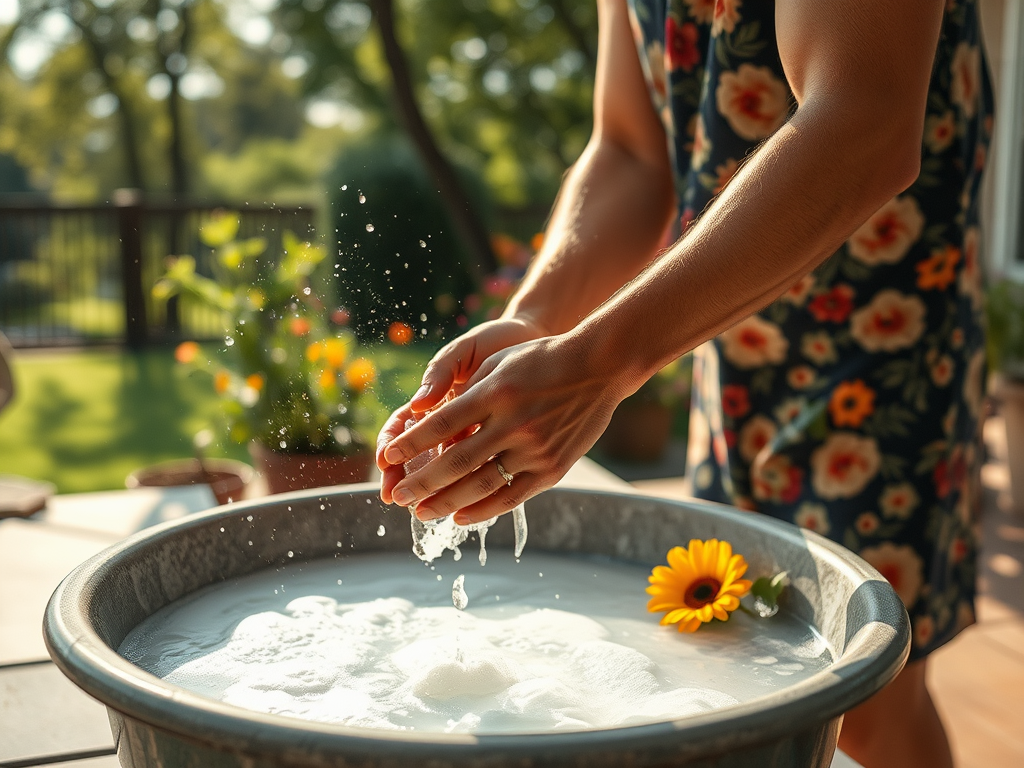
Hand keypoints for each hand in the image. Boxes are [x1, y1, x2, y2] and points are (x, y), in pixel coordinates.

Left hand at [379, 334, 629, 523]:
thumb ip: (465, 396)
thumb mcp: (498, 364)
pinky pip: (513, 496)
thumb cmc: (541, 359)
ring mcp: (536, 448)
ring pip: (482, 485)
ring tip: (421, 513)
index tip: (387, 457)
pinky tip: (460, 517)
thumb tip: (431, 428)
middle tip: (397, 496)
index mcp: (496, 392)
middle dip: (421, 482)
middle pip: (457, 461)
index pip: (441, 425)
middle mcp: (514, 422)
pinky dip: (484, 510)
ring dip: (447, 502)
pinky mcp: (554, 467)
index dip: (410, 444)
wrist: (599, 366)